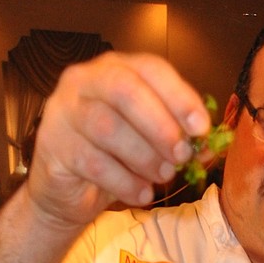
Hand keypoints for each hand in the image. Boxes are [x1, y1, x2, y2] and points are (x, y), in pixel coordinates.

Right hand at [26, 52, 210, 226]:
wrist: (68, 193)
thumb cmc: (113, 159)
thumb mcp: (150, 145)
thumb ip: (179, 139)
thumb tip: (210, 146)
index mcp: (114, 69)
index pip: (150, 69)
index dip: (179, 96)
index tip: (201, 128)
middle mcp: (84, 81)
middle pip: (125, 91)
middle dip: (160, 125)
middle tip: (181, 155)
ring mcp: (64, 112)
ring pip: (108, 127)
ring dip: (144, 157)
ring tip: (163, 178)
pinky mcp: (53, 146)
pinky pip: (93, 163)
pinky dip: (125, 182)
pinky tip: (142, 193)